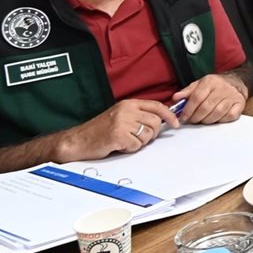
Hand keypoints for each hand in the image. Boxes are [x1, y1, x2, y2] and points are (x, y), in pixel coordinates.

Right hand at [57, 98, 181, 160]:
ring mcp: (122, 122)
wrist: (77, 141)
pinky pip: (136, 145)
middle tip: (139, 138)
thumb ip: (138, 115)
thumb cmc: (99, 131)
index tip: (175, 123)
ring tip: (125, 140)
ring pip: (147, 135)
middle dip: (151, 134)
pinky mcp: (118, 135)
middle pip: (155, 123)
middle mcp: (126, 110)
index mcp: (128, 104)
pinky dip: (129, 149)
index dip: (169, 115)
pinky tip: (119, 145)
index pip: (156, 106)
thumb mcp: (120, 116)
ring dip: (139, 142)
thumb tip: (161, 120)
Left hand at [171, 74, 246, 124]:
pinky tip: (216, 118)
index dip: (188, 110)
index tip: (183, 118)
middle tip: (192, 120)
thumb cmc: (214, 86)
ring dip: (207, 120)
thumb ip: (187, 92)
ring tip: (202, 120)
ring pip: (217, 113)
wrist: (236, 82)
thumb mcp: (199, 84)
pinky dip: (221, 120)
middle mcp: (222, 88)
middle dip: (196, 117)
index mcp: (210, 82)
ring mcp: (232, 96)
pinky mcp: (240, 103)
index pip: (196, 98)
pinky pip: (230, 116)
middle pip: (206, 107)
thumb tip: (175, 98)